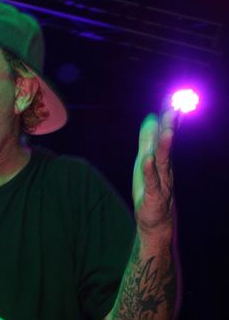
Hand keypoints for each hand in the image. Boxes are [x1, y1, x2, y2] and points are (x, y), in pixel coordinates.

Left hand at [132, 107, 177, 232]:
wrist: (154, 220)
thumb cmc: (151, 189)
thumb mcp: (146, 160)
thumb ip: (148, 140)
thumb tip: (150, 117)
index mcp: (163, 158)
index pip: (167, 134)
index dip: (169, 117)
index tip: (172, 99)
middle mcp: (166, 167)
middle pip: (168, 144)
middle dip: (171, 127)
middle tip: (174, 108)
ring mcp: (162, 181)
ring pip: (164, 161)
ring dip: (165, 146)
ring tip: (167, 131)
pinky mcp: (154, 195)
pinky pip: (152, 181)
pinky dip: (149, 170)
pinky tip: (147, 159)